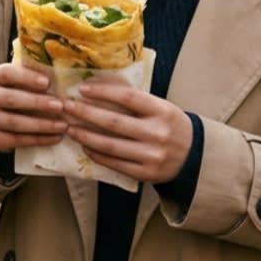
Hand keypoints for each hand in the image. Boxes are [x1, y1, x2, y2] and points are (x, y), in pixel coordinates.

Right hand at [0, 62, 70, 152]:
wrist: (2, 116)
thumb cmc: (21, 91)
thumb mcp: (25, 79)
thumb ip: (37, 75)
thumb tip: (63, 73)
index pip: (7, 74)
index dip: (26, 77)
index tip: (47, 82)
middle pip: (11, 99)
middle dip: (37, 103)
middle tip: (60, 106)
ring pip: (14, 122)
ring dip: (41, 124)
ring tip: (63, 125)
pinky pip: (16, 140)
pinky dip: (38, 139)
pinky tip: (56, 137)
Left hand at [60, 81, 193, 185]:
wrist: (194, 156)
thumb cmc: (170, 125)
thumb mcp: (161, 108)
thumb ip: (136, 101)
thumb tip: (99, 87)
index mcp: (162, 111)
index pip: (128, 98)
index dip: (103, 92)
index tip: (82, 89)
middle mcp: (158, 133)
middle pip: (114, 122)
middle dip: (85, 113)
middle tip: (66, 107)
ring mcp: (152, 155)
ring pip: (110, 145)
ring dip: (85, 136)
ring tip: (69, 128)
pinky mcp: (146, 174)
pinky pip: (114, 163)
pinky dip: (96, 154)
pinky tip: (85, 146)